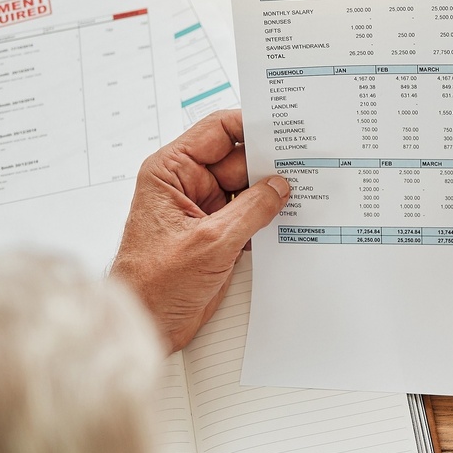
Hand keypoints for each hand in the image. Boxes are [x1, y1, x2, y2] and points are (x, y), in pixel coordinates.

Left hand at [111, 110, 288, 352]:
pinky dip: (268, 219)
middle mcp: (186, 184)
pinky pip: (249, 216)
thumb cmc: (154, 284)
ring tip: (306, 194)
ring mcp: (204, 210)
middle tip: (306, 167)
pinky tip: (292, 220)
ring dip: (272, 196)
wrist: (146, 325)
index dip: (251, 126)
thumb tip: (280, 186)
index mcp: (171, 171)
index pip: (217, 131)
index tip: (284, 129)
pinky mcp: (216, 234)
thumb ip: (251, 209)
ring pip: (248, 189)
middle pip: (239, 160)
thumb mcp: (210, 242)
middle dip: (270, 166)